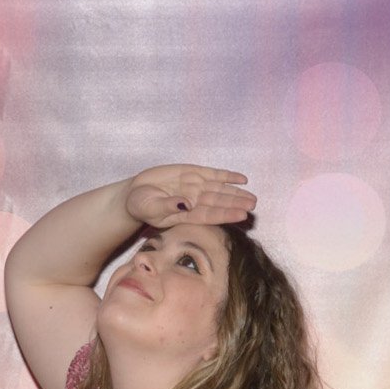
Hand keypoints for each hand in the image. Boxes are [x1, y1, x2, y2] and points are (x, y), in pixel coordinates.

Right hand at [123, 165, 255, 229]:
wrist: (136, 193)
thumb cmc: (142, 206)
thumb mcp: (151, 207)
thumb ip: (168, 206)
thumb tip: (185, 203)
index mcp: (187, 214)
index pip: (211, 215)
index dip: (227, 215)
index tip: (242, 215)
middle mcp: (195, 201)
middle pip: (220, 202)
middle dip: (237, 203)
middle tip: (253, 205)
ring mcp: (196, 187)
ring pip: (220, 190)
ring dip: (237, 193)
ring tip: (252, 197)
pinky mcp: (193, 173)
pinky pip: (214, 174)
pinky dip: (228, 176)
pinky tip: (243, 179)